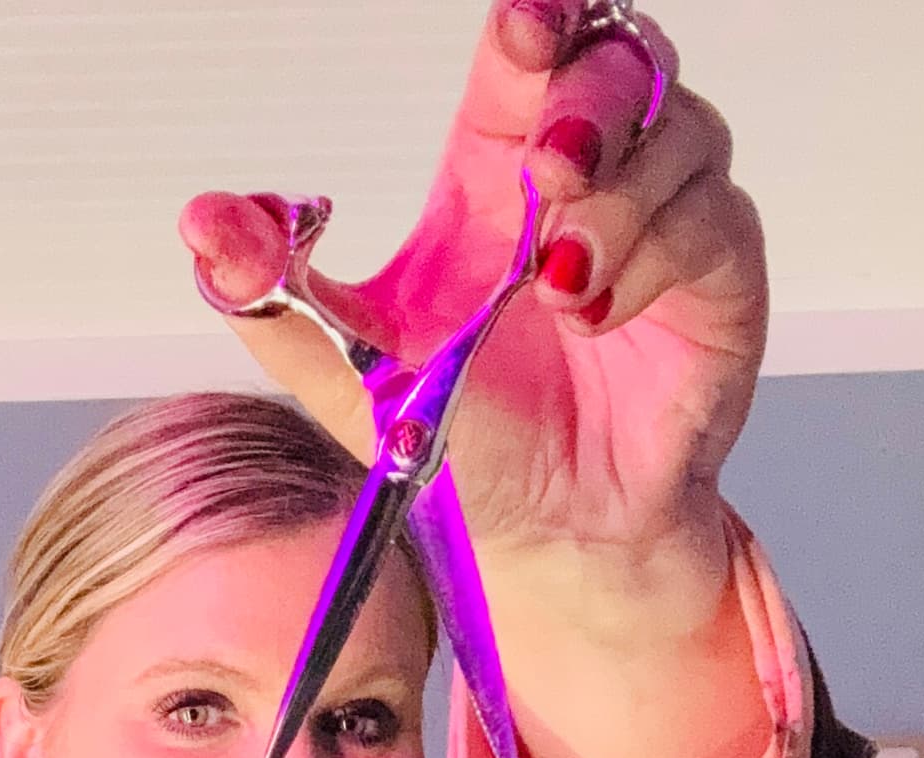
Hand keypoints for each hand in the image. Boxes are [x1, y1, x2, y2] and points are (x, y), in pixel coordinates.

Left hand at [180, 0, 766, 581]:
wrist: (544, 539)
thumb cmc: (464, 448)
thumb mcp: (349, 373)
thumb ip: (276, 293)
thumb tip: (204, 223)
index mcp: (497, 173)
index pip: (532, 49)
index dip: (539, 17)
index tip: (523, 23)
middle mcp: (589, 181)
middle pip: (622, 57)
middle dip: (594, 90)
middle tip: (552, 162)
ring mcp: (663, 224)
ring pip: (682, 130)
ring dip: (621, 193)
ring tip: (562, 276)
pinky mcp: (720, 278)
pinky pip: (714, 218)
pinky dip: (655, 256)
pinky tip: (599, 313)